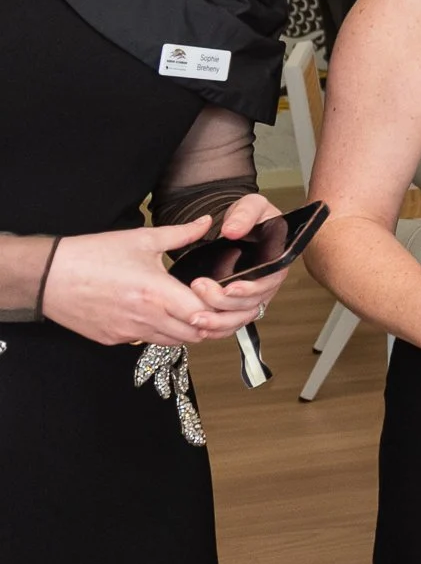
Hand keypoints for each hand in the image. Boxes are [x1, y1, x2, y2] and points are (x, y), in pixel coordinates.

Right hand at [41, 216, 230, 346]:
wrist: (48, 276)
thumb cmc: (93, 255)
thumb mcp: (141, 239)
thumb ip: (180, 234)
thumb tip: (207, 222)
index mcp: (155, 292)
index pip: (203, 312)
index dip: (220, 308)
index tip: (229, 297)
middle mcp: (145, 318)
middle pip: (194, 333)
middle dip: (213, 323)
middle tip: (221, 309)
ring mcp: (128, 332)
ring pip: (174, 342)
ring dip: (190, 330)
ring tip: (197, 312)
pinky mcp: (113, 339)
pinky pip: (148, 342)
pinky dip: (165, 333)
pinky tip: (167, 316)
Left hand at [176, 193, 296, 333]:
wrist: (240, 225)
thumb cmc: (251, 217)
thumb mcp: (252, 205)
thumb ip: (245, 214)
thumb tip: (233, 230)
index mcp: (277, 261)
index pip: (268, 282)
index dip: (250, 289)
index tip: (230, 287)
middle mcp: (267, 282)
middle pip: (251, 304)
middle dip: (224, 302)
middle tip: (200, 288)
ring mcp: (253, 296)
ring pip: (240, 318)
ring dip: (218, 322)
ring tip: (195, 317)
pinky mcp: (238, 305)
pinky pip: (231, 324)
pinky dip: (216, 330)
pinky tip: (200, 327)